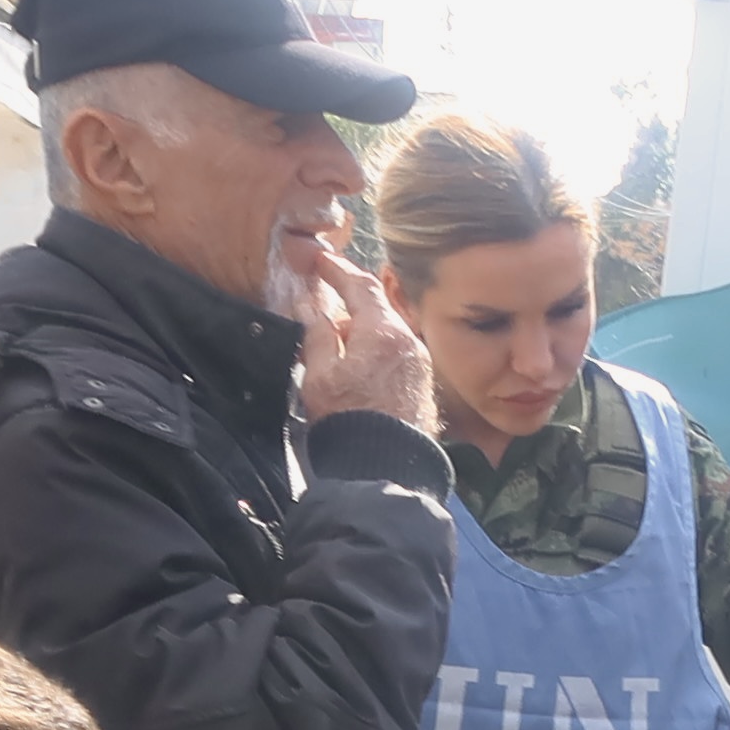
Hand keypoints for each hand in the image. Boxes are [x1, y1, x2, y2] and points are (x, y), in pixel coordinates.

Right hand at [289, 242, 438, 434]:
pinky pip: (396, 353)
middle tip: (324, 298)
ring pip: (386, 332)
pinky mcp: (422, 385)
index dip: (337, 269)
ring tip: (333, 341)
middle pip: (376, 307)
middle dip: (348, 301)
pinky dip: (374, 349)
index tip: (320, 259)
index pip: (359, 285)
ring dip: (361, 329)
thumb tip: (308, 305)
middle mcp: (409, 341)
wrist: (384, 470)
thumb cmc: (348, 422)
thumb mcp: (319, 376)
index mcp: (383, 332)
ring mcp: (420, 364)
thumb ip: (315, 335)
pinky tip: (356, 364)